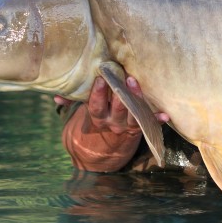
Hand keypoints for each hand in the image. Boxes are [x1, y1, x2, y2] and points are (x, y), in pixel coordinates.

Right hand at [55, 76, 169, 133]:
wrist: (108, 144)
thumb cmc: (97, 113)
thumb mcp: (82, 110)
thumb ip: (71, 101)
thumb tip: (55, 96)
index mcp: (98, 116)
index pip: (96, 106)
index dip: (98, 94)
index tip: (100, 80)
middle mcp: (113, 121)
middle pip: (117, 108)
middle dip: (121, 94)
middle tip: (125, 78)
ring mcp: (127, 124)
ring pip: (133, 113)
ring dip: (137, 100)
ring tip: (137, 84)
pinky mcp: (140, 126)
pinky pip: (150, 122)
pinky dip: (157, 119)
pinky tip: (166, 115)